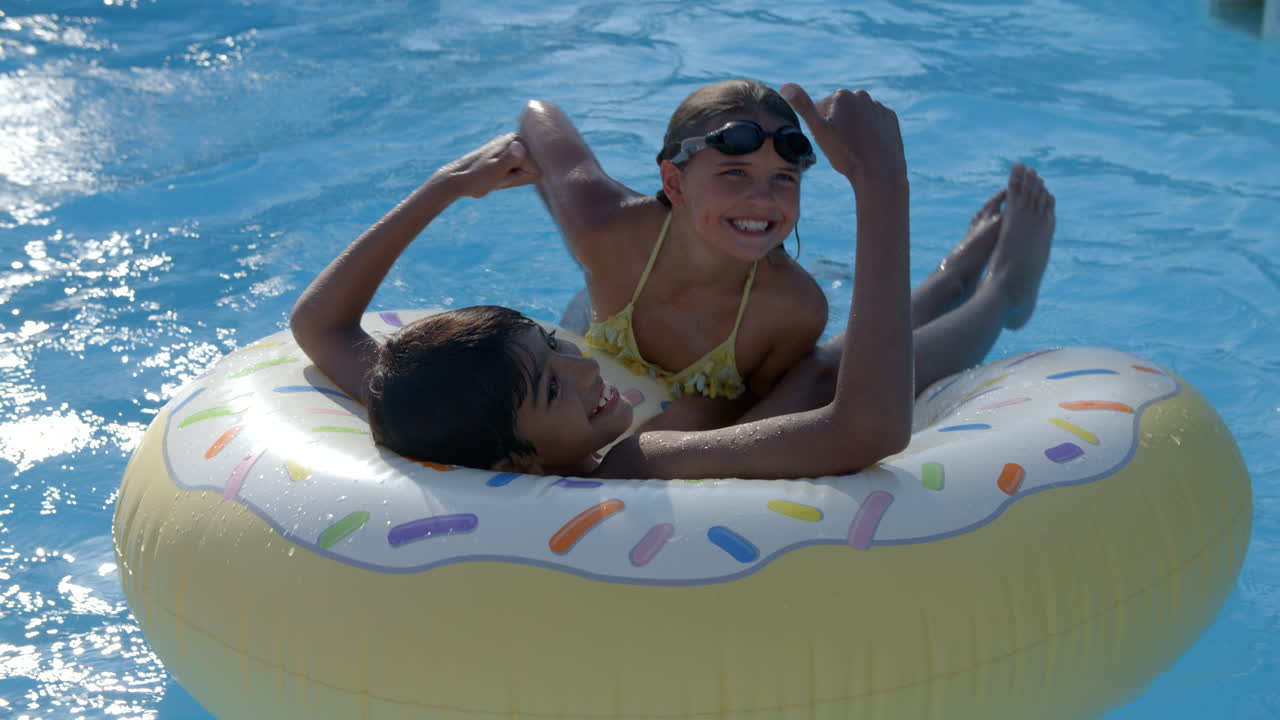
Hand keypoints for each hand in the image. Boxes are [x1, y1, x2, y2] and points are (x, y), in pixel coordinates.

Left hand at [440, 133, 539, 198]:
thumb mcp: (495, 171)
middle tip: (497, 177)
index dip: (519, 178)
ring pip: (525, 170)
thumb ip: (510, 159)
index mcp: (517, 141)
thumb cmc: (475, 179)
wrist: (456, 179)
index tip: (502, 177)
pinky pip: (517, 170)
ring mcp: (511, 145)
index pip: (536, 170)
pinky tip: (494, 174)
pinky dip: (508, 176)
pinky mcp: (505, 152)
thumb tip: (519, 145)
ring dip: (511, 177)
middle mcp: (516, 139)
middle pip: (532, 169)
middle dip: (516, 177)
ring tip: (495, 176)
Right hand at [780, 84, 906, 192]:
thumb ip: (803, 106)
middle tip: (842, 147)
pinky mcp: (891, 118)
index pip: (822, 109)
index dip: (822, 127)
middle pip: (841, 111)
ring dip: (855, 129)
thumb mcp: (819, 131)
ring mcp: (878, 106)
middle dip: (838, 125)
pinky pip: (875, 122)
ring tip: (856, 148)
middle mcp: (862, 95)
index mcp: (841, 95)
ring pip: (858, 117)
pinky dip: (871, 132)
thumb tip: (785, 85)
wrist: (879, 172)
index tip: (830, 141)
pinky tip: (870, 147)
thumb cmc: (846, 154)